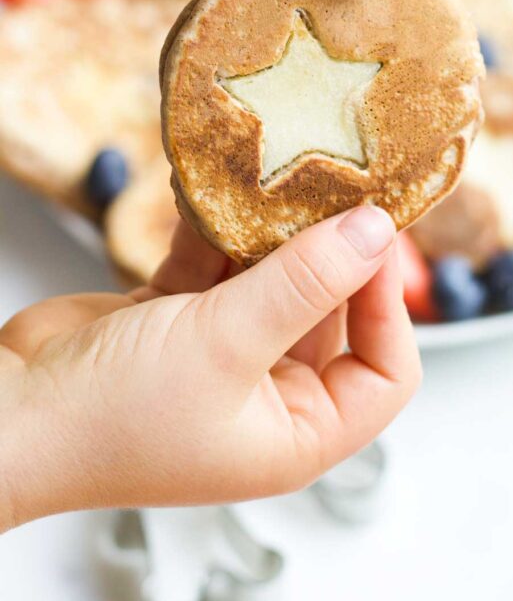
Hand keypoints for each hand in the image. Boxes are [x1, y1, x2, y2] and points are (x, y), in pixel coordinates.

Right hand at [0, 207, 419, 529]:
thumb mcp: (227, 344)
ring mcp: (224, 354)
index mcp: (299, 428)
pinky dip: (214, 230)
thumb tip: (376, 231)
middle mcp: (270, 393)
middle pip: (329, 311)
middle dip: (325, 251)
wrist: (10, 415)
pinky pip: (217, 266)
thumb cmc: (115, 414)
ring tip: (275, 172)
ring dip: (268, 231)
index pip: (384, 368)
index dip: (387, 303)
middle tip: (330, 183)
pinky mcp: (180, 320)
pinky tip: (211, 187)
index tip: (372, 237)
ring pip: (272, 279)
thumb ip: (305, 282)